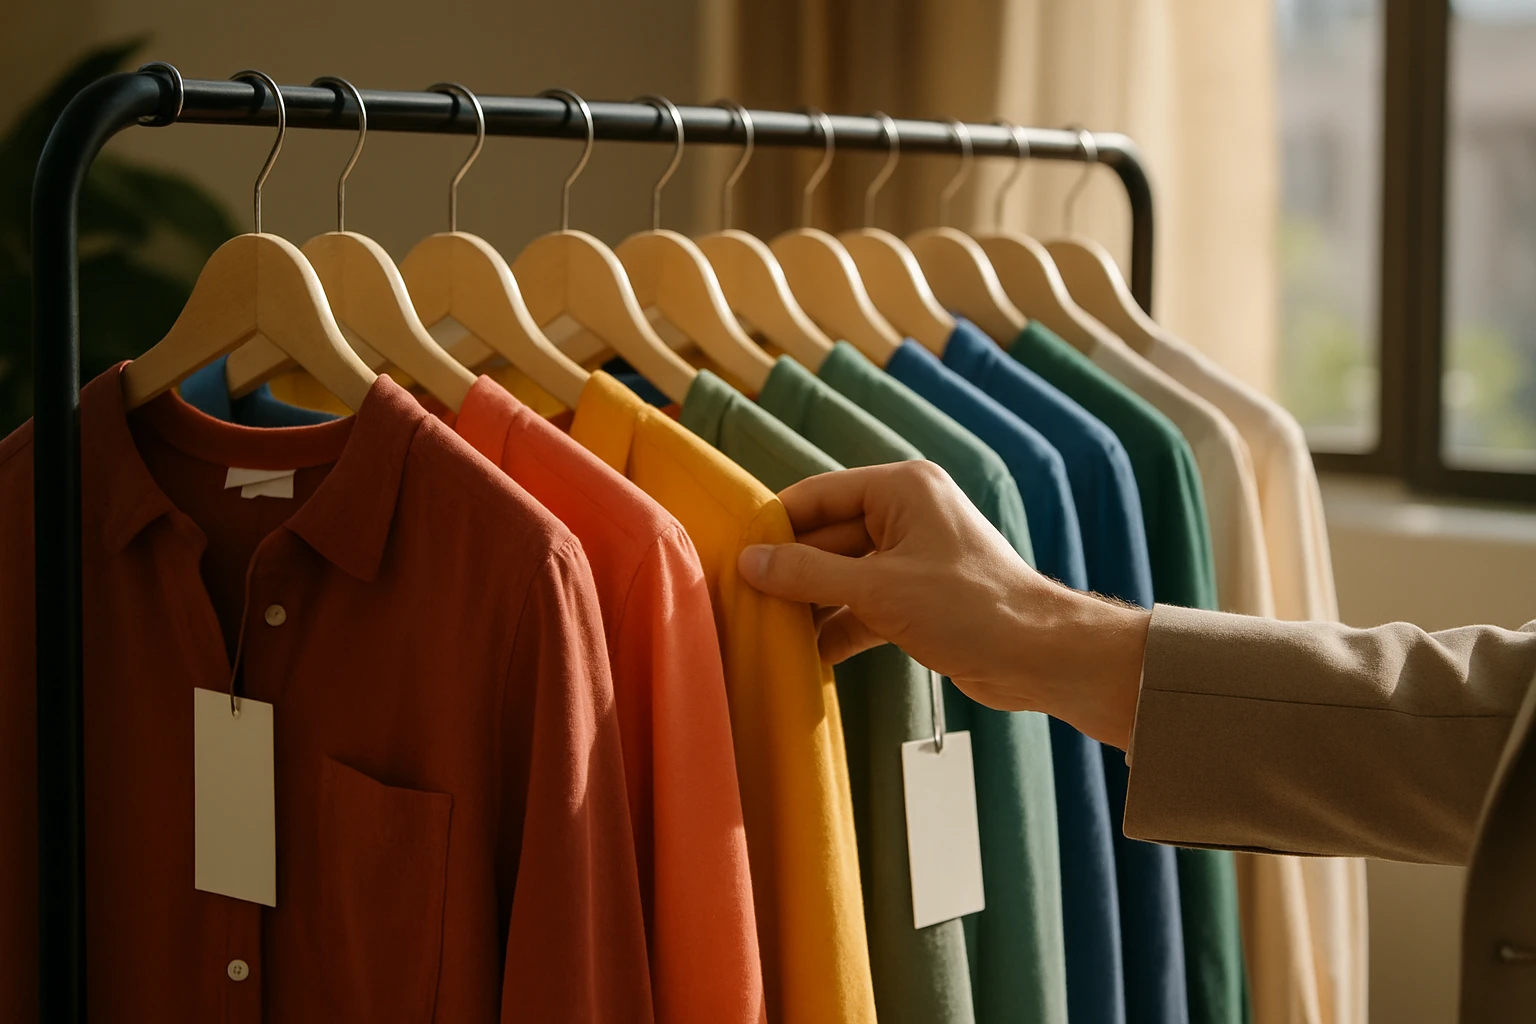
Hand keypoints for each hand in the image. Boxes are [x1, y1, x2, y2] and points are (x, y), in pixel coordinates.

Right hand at [737, 461, 1150, 748]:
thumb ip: (808, 573)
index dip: (776, 524)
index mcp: (901, 489)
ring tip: (765, 631)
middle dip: (790, 570)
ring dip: (811, 604)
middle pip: (827, 536)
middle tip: (742, 600)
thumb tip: (750, 562)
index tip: (733, 553)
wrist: (1039, 656)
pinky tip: (807, 656)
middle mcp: (906, 515)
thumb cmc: (969, 608)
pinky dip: (838, 627)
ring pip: (842, 575)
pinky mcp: (918, 599)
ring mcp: (913, 559)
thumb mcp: (878, 589)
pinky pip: (863, 605)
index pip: (819, 495)